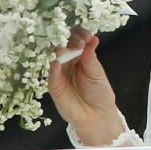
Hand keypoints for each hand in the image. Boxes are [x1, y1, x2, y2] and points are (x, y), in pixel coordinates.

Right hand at [48, 27, 124, 145]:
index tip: (87, 34)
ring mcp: (59, 72)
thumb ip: (91, 57)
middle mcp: (67, 61)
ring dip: (60, 50)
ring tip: (69, 47)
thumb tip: (93, 38)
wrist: (97, 116)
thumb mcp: (97, 73)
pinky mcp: (54, 85)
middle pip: (63, 44)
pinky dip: (53, 67)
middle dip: (69, 39)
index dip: (79, 34)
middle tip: (80, 40)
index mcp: (79, 55)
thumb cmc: (99, 93)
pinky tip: (57, 63)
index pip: (75, 39)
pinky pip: (51, 74)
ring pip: (54, 56)